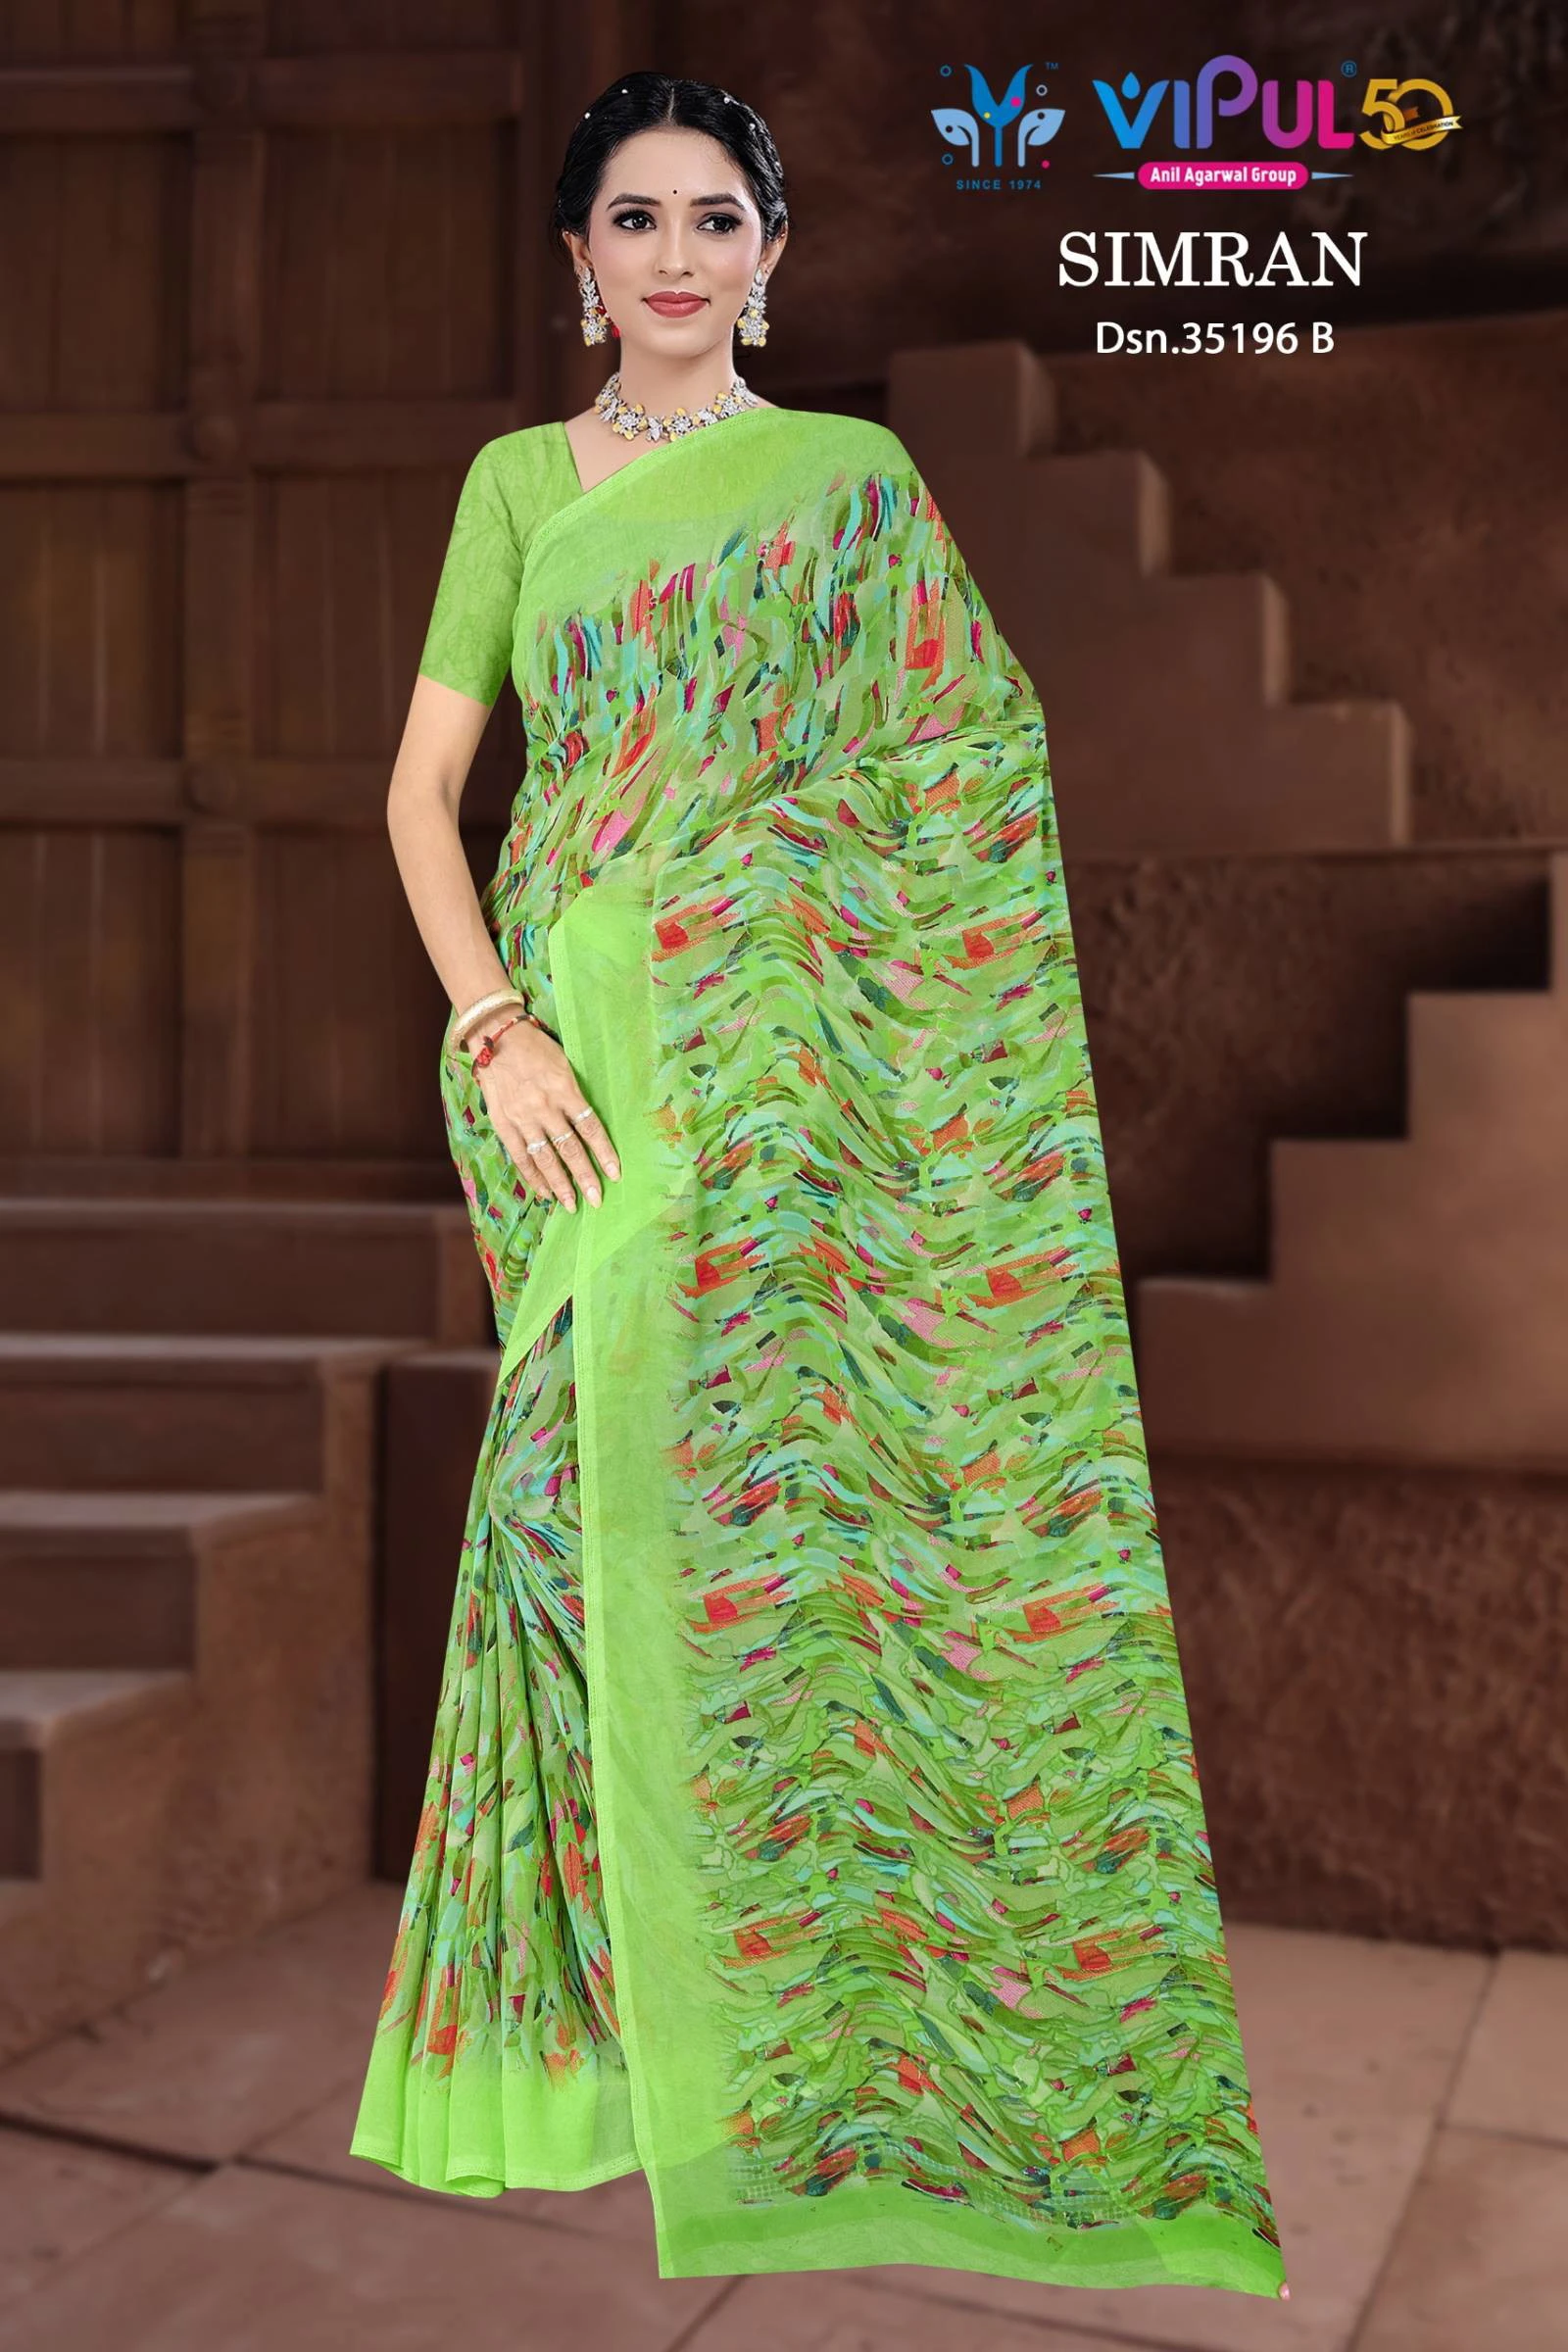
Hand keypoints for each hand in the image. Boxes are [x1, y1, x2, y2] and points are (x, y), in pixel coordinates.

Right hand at [471, 1018, 620, 1210]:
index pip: (590, 1127)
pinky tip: (544, 1192)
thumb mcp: (564, 1065)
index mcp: (565, 1089)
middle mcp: (545, 1106)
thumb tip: (589, 1127)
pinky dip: (533, 1176)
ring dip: (559, 1184)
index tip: (615, 1174)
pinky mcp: (504, 1124)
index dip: (604, 1153)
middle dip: (584, 1177)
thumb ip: (575, 1095)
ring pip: (545, 1158)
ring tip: (572, 1204)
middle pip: (569, 1148)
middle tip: (596, 1199)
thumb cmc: (537, 1048)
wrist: (496, 1037)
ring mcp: (523, 1117)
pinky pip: (521, 1156)